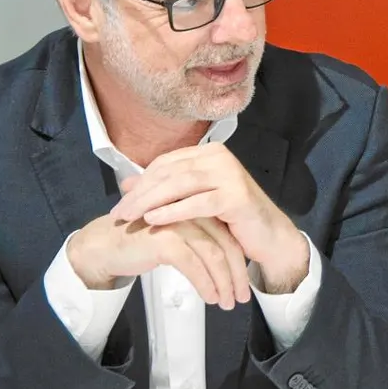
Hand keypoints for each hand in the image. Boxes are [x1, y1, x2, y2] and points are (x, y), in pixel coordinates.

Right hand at [66, 212, 249, 309]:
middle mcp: (192, 213)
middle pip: (227, 245)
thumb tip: (227, 266)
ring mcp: (179, 225)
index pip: (229, 236)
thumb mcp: (176, 238)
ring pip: (214, 256)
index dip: (240, 262)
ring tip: (226, 303)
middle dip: (237, 275)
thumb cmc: (141, 243)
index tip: (244, 286)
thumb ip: (199, 242)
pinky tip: (209, 298)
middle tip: (241, 298)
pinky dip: (205, 283)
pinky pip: (194, 265)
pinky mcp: (165, 241)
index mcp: (198, 209)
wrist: (103, 246)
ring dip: (223, 283)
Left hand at [109, 145, 307, 290]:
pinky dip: (173, 211)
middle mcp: (220, 158)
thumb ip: (165, 190)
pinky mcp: (237, 196)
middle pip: (170, 172)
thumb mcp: (194, 199)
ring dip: (151, 201)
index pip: (166, 163)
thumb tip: (127, 184)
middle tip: (119, 213)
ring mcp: (230, 175)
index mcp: (210, 153)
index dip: (141, 181)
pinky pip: (198, 203)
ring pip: (181, 184)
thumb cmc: (231, 218)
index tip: (121, 202)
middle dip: (141, 194)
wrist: (269, 235)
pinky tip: (154, 221)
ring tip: (131, 218)